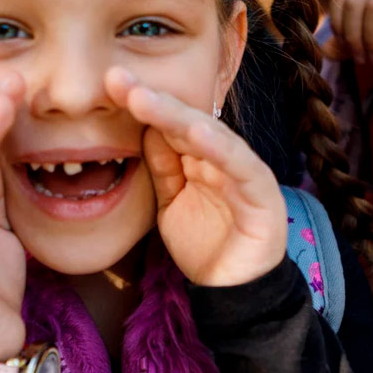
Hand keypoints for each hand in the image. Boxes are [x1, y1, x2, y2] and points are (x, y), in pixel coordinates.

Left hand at [106, 68, 286, 286]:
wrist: (233, 294)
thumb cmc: (204, 245)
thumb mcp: (171, 201)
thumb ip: (163, 166)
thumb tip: (145, 128)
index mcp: (201, 157)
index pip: (169, 121)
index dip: (141, 101)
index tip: (110, 83)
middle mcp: (223, 157)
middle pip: (185, 119)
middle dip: (151, 98)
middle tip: (117, 79)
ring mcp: (244, 172)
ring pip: (209, 134)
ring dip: (175, 114)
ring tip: (143, 98)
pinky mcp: (262, 195)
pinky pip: (240, 165)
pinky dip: (218, 147)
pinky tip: (194, 131)